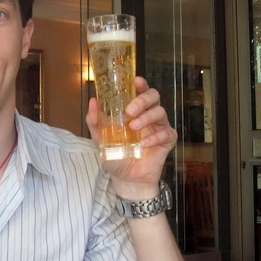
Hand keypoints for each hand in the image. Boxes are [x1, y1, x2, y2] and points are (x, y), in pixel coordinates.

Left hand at [85, 76, 176, 196]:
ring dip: (146, 118)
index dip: (140, 83)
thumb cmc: (116, 156)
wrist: (126, 179)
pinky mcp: (167, 141)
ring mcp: (159, 127)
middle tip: (129, 110)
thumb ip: (96, 121)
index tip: (135, 81)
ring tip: (133, 128)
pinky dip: (155, 137)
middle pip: (154, 96)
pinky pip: (166, 133)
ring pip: (161, 112)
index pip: (140, 91)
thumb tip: (93, 101)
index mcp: (135, 111)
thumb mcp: (100, 139)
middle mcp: (148, 115)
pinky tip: (143, 144)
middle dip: (142, 100)